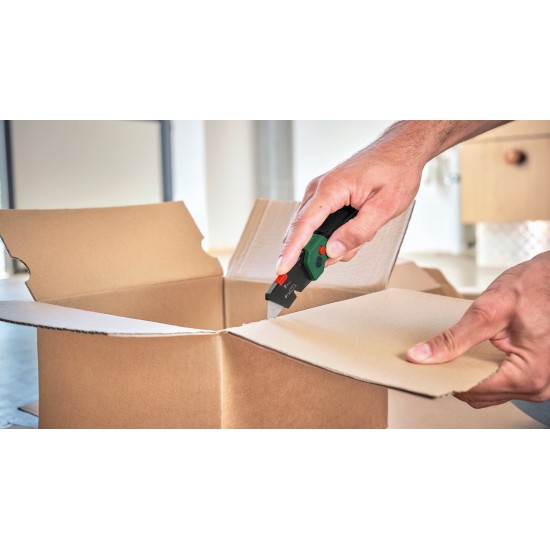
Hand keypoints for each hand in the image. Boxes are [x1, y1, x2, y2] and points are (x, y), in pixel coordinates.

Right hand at [276, 136, 423, 274]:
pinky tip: (357, 228)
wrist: (401, 149)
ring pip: (314, 230)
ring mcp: (321, 192)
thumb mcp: (384, 208)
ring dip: (336, 241)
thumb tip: (333, 251)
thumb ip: (357, 232)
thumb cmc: (395, 170)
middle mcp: (320, 189)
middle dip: (319, 250)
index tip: (282, 268)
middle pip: (303, 230)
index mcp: (331, 188)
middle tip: (343, 254)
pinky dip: (337, 233)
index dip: (291, 250)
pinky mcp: (327, 197)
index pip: (303, 225)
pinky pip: (322, 223)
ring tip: (363, 233)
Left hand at [406, 252, 549, 407]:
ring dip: (467, 375)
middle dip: (455, 376)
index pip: (472, 390)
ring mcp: (537, 383)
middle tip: (432, 356)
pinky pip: (498, 383)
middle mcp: (537, 386)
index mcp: (528, 375)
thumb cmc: (532, 288)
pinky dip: (481, 371)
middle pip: (479, 395)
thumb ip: (453, 339)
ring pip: (487, 392)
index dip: (444, 378)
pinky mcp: (533, 375)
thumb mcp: (487, 311)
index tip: (422, 367)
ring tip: (451, 353)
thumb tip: (421, 356)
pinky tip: (468, 354)